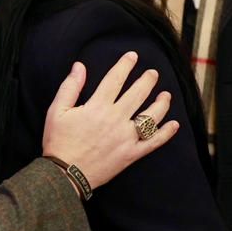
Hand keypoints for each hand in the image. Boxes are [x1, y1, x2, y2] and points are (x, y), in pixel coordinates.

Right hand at [41, 53, 178, 189]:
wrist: (65, 174)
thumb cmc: (59, 142)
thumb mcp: (57, 111)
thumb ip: (70, 87)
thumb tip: (79, 66)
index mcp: (97, 107)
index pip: (115, 80)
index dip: (125, 65)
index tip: (133, 56)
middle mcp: (115, 119)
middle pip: (137, 94)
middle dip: (148, 80)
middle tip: (153, 73)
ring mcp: (126, 137)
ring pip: (150, 116)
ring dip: (161, 104)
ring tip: (166, 95)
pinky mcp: (131, 154)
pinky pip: (153, 142)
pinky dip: (165, 134)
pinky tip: (174, 125)